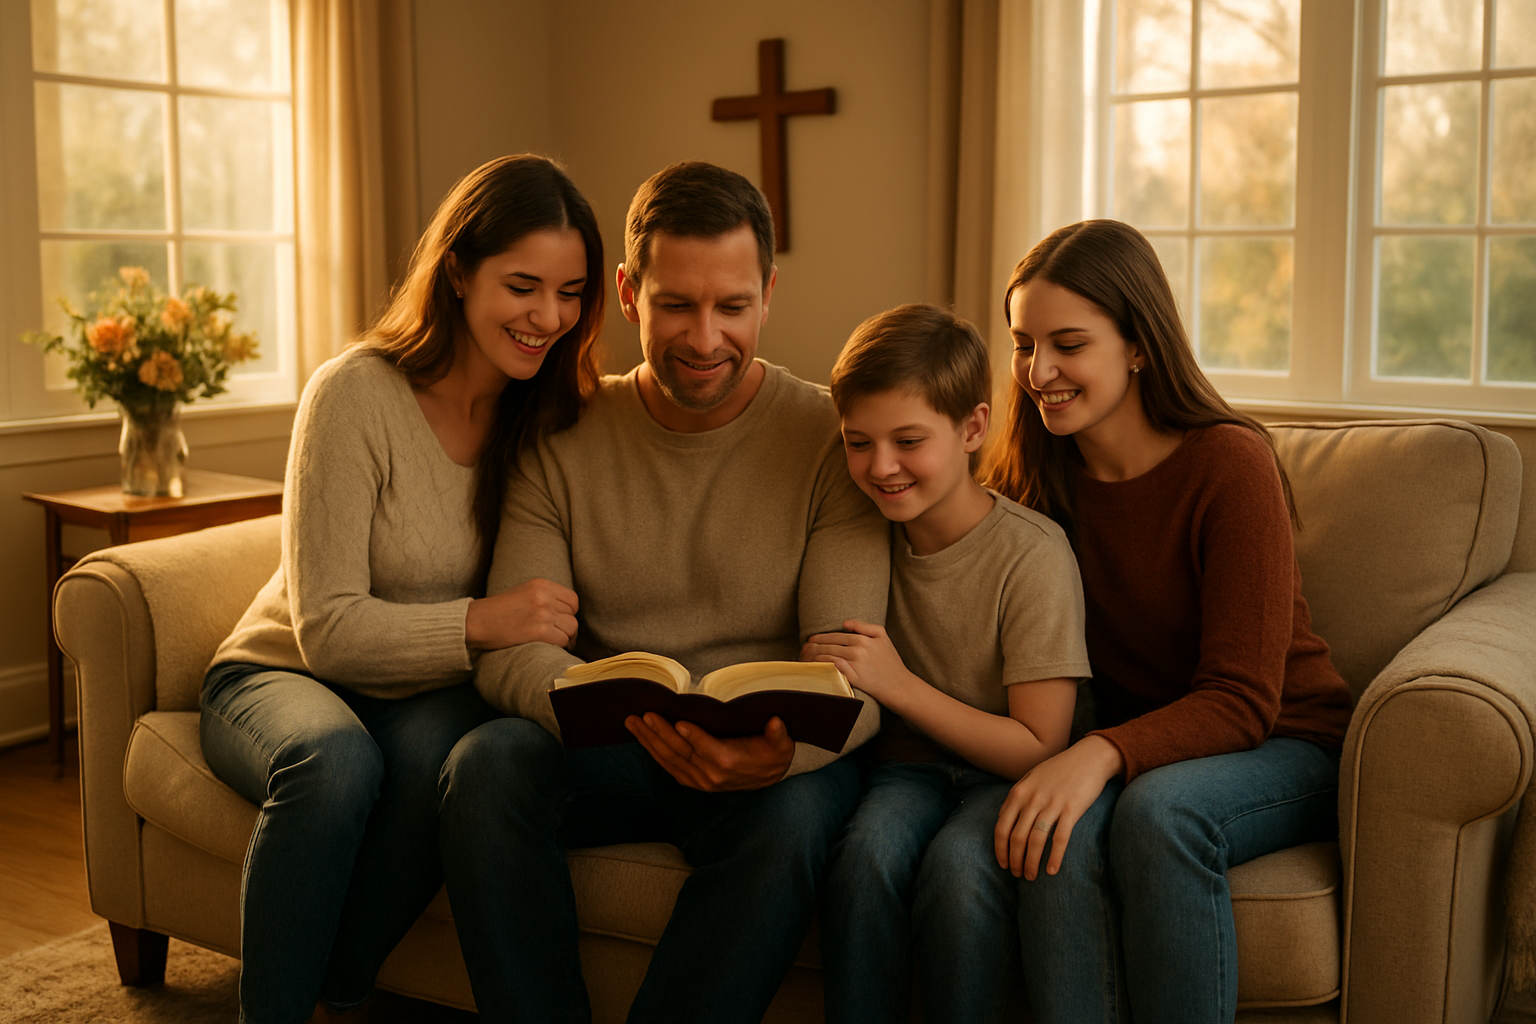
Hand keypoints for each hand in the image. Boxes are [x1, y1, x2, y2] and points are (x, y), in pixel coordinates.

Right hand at [465, 578, 577, 649]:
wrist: (477, 621)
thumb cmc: (498, 610)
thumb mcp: (523, 592)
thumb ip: (544, 597)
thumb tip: (566, 611)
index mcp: (541, 585)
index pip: (572, 599)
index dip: (570, 612)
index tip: (563, 620)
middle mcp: (544, 597)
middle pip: (572, 614)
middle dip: (568, 625)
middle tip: (560, 634)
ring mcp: (543, 614)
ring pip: (571, 627)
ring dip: (565, 637)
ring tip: (557, 641)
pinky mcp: (539, 631)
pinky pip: (562, 640)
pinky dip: (559, 646)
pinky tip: (550, 647)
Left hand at [625, 714, 794, 791]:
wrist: (767, 777)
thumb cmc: (772, 753)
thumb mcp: (781, 744)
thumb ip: (778, 734)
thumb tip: (775, 722)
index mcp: (731, 763)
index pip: (709, 749)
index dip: (694, 736)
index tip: (678, 721)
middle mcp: (711, 775)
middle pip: (681, 753)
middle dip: (660, 733)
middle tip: (644, 714)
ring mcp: (698, 780)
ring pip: (669, 760)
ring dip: (649, 740)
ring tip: (632, 722)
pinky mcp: (691, 780)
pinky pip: (667, 766)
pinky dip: (652, 750)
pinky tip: (640, 735)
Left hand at [801, 620, 913, 702]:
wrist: (899, 685)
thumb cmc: (891, 661)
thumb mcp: (883, 636)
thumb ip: (864, 626)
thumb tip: (844, 623)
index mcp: (863, 639)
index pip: (836, 636)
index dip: (820, 637)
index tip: (810, 640)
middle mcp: (858, 650)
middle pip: (829, 645)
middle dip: (812, 646)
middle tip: (802, 649)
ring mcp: (855, 664)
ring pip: (828, 656)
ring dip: (813, 656)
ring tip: (804, 657)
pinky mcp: (853, 678)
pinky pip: (832, 668)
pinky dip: (821, 665)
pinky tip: (813, 666)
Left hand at [994, 735, 1122, 880]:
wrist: (1089, 757)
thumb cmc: (1059, 769)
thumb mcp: (1031, 778)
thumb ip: (1016, 797)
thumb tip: (1001, 818)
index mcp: (1019, 792)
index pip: (1001, 827)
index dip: (1000, 849)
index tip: (1003, 864)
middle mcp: (1032, 799)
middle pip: (1016, 837)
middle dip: (1014, 860)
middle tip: (1018, 874)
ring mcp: (1052, 804)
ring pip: (1035, 841)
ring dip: (1031, 863)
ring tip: (1031, 877)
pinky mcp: (1072, 809)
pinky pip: (1060, 838)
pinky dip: (1054, 857)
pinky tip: (1051, 871)